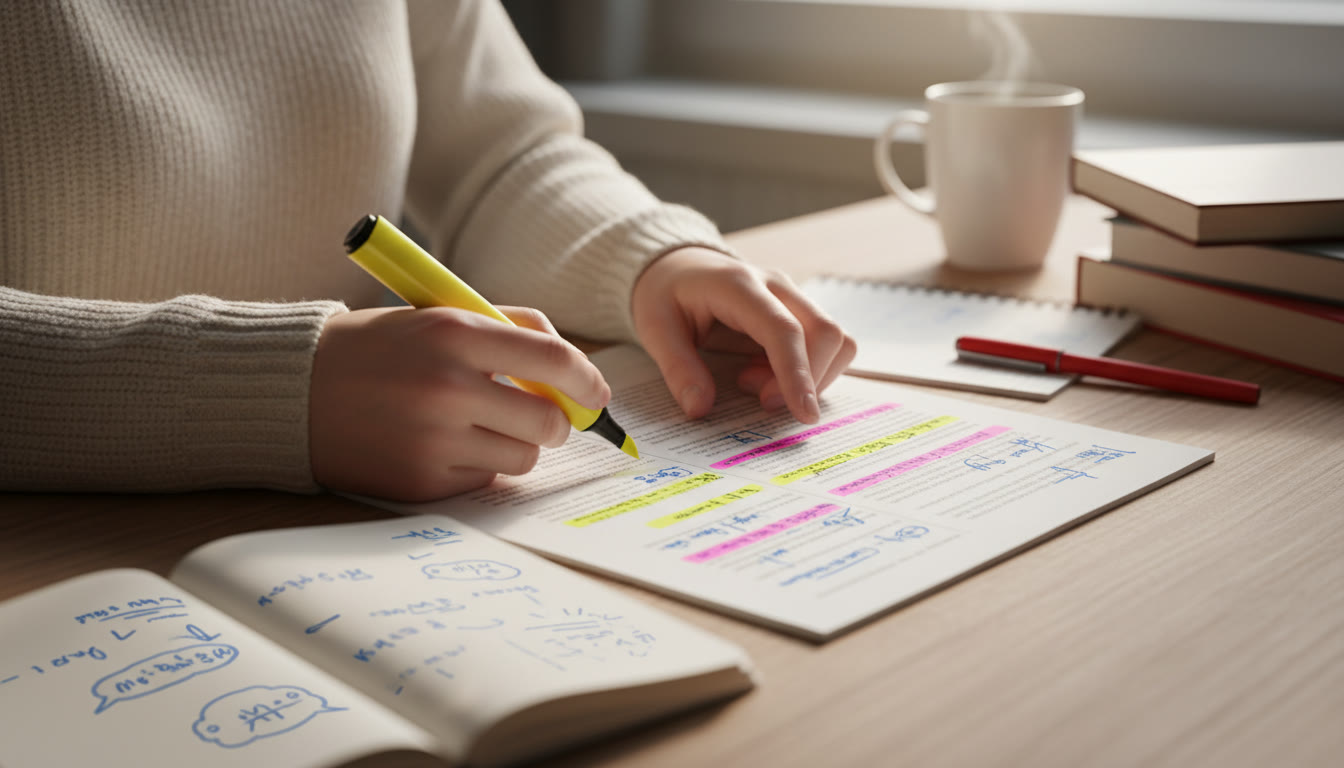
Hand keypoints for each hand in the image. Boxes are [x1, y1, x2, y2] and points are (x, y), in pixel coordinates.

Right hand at [309, 305, 609, 501]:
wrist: (295, 388)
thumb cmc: (380, 348)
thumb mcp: (440, 314)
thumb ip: (511, 329)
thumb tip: (575, 367)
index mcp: (456, 334)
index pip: (555, 361)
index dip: (587, 381)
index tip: (594, 393)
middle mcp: (447, 388)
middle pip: (548, 422)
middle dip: (553, 421)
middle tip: (536, 415)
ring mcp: (433, 439)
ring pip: (522, 457)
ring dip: (514, 444)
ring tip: (477, 425)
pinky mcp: (420, 481)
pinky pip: (482, 480)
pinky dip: (475, 464)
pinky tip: (440, 444)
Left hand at [631, 246, 856, 423]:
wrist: (678, 267)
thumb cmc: (666, 295)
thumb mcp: (655, 329)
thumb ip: (678, 369)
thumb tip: (700, 409)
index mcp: (738, 285)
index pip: (784, 329)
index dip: (798, 374)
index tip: (804, 415)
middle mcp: (776, 285)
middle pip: (825, 332)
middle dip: (806, 380)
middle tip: (760, 400)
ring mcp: (792, 296)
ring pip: (835, 340)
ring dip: (809, 377)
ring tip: (755, 383)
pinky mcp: (799, 312)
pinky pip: (824, 347)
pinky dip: (806, 372)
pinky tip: (765, 374)